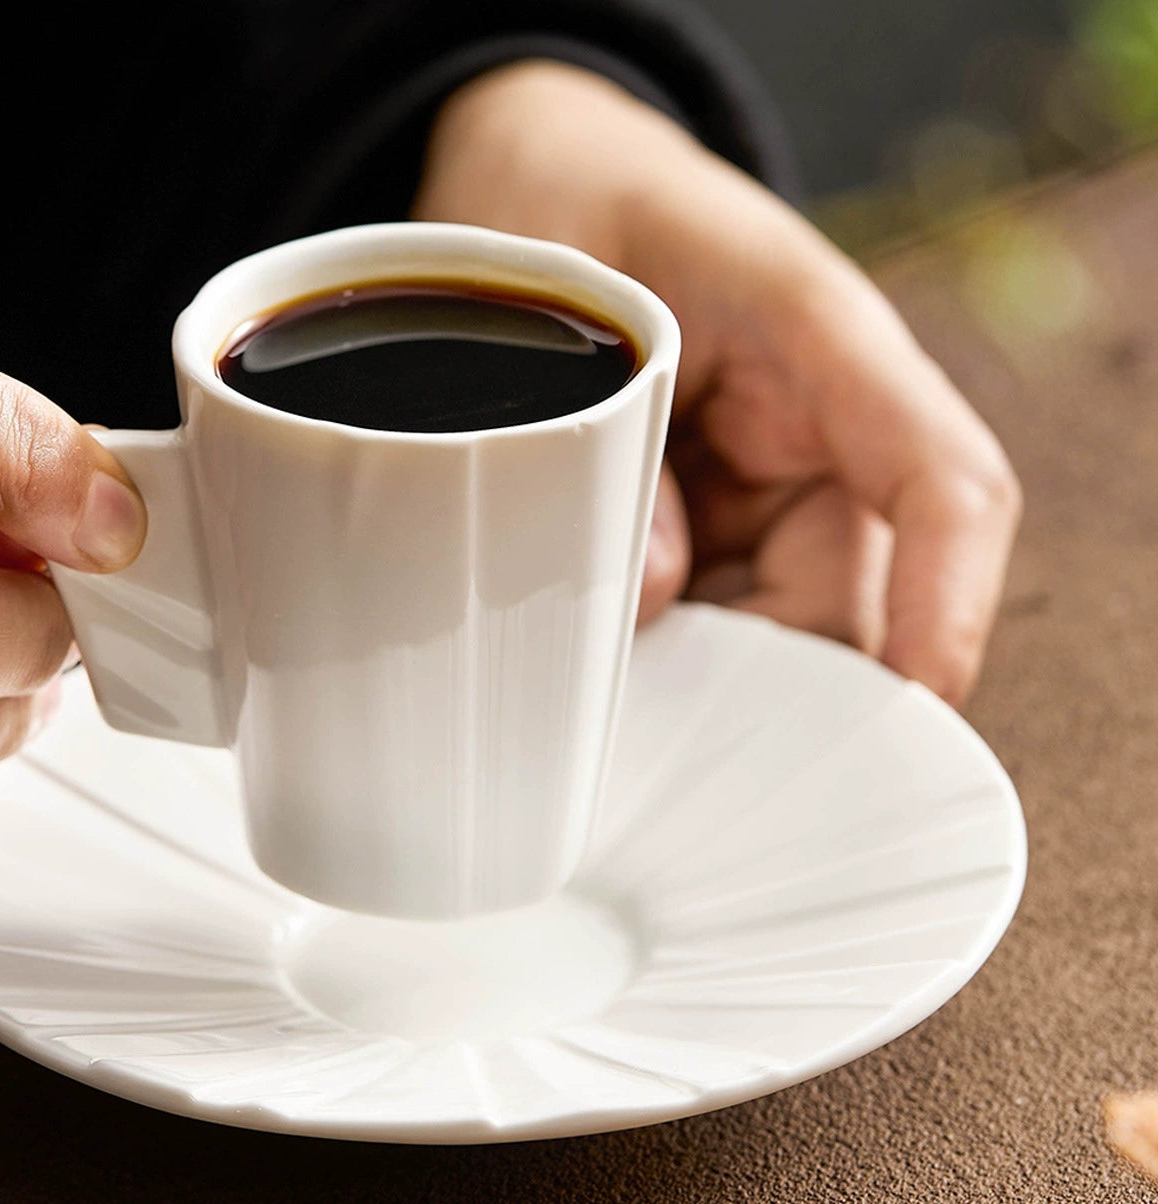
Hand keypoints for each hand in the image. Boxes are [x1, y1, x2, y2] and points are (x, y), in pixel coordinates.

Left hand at [415, 62, 1021, 706]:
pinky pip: (721, 615)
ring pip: (782, 624)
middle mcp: (820, 429)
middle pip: (848, 594)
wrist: (543, 189)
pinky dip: (672, 654)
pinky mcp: (721, 521)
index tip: (922, 694)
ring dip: (707, 674)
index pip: (941, 479)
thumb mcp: (567, 296)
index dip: (948, 596)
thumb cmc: (567, 214)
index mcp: (819, 342)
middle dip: (774, 682)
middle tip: (662, 726)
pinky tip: (598, 657)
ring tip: (596, 676)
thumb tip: (656, 593)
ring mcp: (771, 483)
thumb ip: (611, 429)